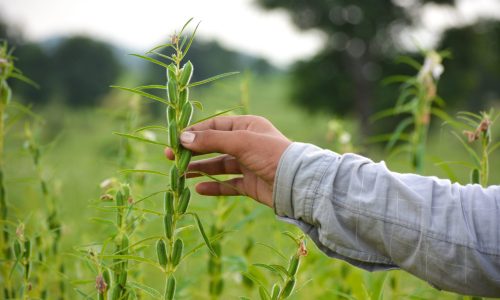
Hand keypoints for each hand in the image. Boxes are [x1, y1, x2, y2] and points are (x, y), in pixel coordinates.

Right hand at [165, 115, 290, 207]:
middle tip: (171, 157)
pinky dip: (214, 187)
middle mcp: (247, 144)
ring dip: (200, 169)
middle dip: (193, 151)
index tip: (175, 140)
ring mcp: (248, 165)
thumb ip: (211, 140)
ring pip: (219, 166)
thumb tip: (183, 137)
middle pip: (214, 146)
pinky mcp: (250, 184)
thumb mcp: (240, 142)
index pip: (215, 127)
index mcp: (247, 127)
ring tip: (181, 174)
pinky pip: (228, 184)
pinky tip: (198, 189)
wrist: (296, 183)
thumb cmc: (271, 154)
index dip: (194, 133)